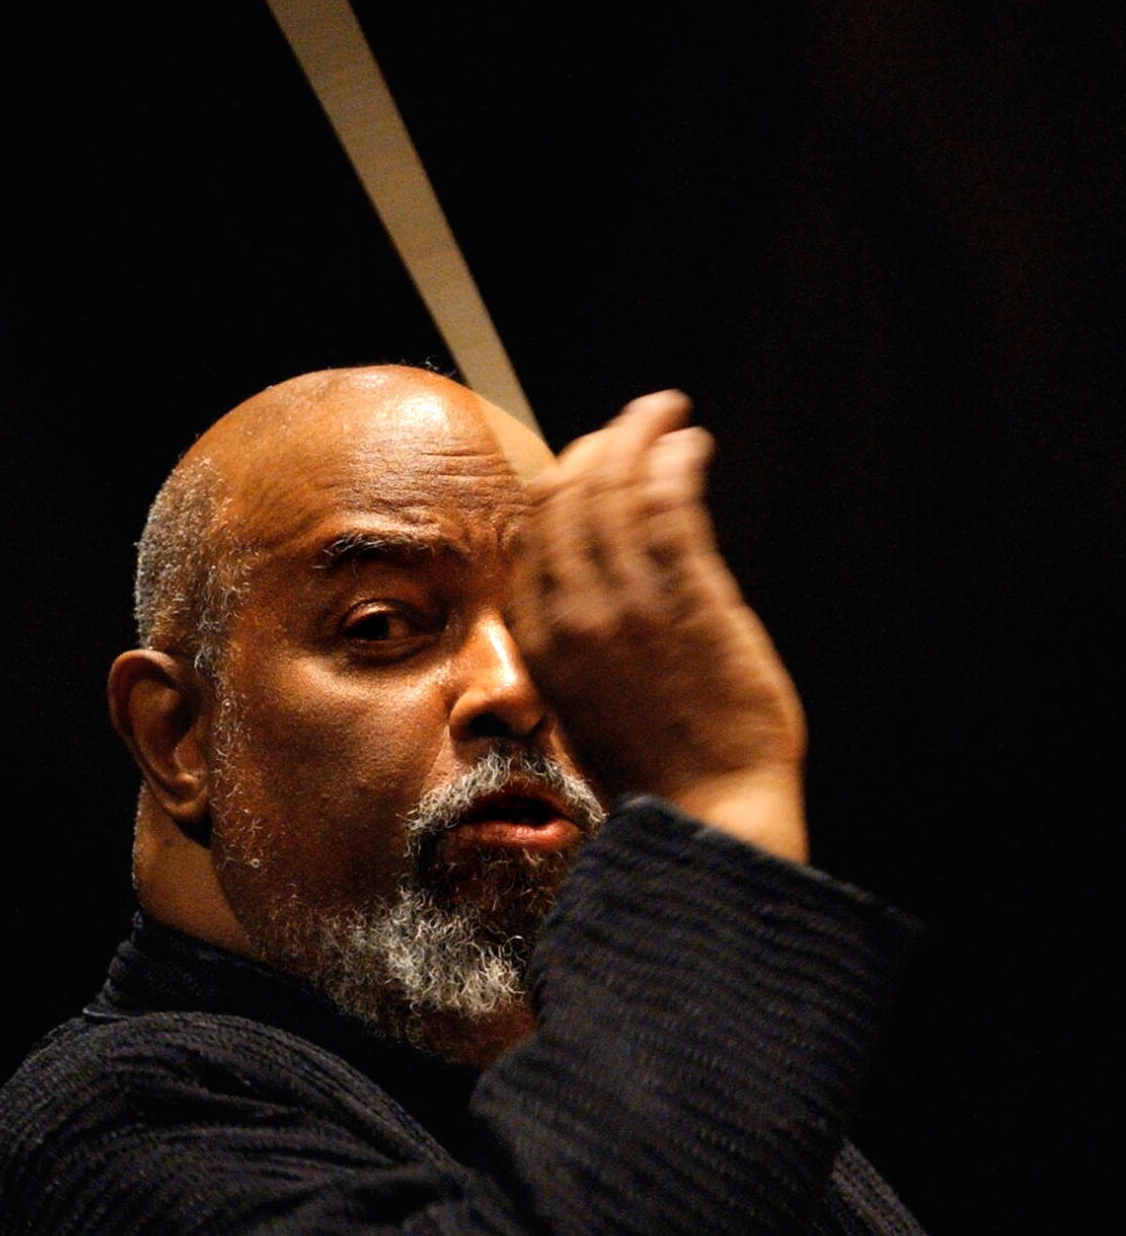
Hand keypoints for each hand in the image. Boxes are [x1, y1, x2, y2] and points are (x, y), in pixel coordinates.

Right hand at [508, 392, 807, 861]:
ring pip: (617, 489)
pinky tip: (692, 446)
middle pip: (568, 496)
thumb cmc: (656, 778)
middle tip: (639, 418)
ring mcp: (628, 608)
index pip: (532, 533)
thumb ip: (577, 653)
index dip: (561, 482)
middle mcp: (572, 618)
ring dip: (642, 436)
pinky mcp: (688, 603)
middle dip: (601, 443)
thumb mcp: (583, 712)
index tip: (594, 460)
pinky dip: (677, 463)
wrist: (703, 821)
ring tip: (669, 414)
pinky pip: (669, 507)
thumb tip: (590, 610)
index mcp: (538, 644)